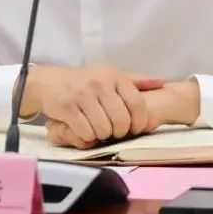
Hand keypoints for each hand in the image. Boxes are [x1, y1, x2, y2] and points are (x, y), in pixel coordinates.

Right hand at [45, 81, 200, 147]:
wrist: (50, 82)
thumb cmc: (85, 82)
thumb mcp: (111, 76)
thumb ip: (136, 81)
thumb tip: (162, 83)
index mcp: (115, 76)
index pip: (137, 103)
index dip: (139, 122)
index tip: (135, 128)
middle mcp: (100, 83)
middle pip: (121, 121)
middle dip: (119, 132)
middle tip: (114, 131)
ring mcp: (83, 95)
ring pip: (104, 129)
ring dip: (102, 136)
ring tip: (98, 129)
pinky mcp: (68, 107)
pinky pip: (86, 132)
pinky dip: (87, 137)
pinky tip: (85, 130)